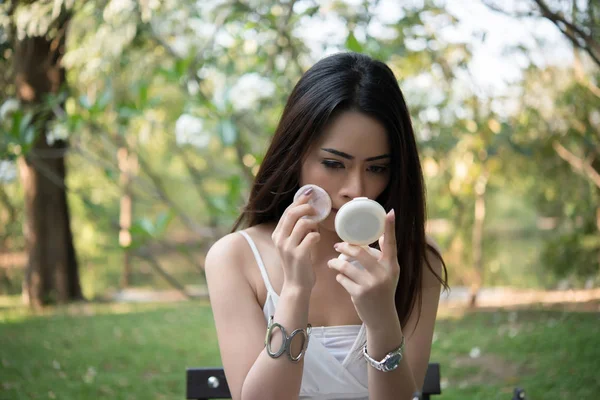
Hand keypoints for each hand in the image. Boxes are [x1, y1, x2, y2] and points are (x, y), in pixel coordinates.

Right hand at [271, 187, 320, 291]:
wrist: (296, 285)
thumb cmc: (298, 263)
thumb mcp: (291, 244)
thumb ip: (296, 229)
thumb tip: (308, 212)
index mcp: (277, 234)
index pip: (287, 211)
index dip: (299, 200)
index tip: (309, 193)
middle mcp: (280, 239)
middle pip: (293, 214)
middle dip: (306, 207)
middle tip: (316, 209)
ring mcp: (288, 247)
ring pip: (303, 224)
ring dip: (314, 224)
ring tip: (316, 230)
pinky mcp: (299, 255)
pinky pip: (312, 237)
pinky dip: (317, 235)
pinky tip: (317, 240)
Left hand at [327, 209, 398, 327]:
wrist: (381, 318)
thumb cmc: (383, 291)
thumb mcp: (389, 273)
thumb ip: (384, 256)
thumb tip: (380, 233)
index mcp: (392, 266)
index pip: (392, 243)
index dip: (390, 228)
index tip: (389, 212)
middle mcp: (384, 274)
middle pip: (360, 252)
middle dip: (345, 247)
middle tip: (338, 246)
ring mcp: (372, 284)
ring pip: (346, 266)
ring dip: (336, 263)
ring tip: (332, 263)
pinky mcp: (360, 294)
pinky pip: (343, 279)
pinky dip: (339, 277)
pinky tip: (340, 277)